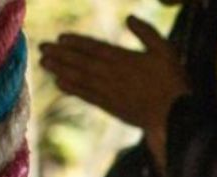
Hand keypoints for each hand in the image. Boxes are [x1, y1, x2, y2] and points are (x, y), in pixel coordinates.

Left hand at [39, 16, 189, 146]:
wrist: (175, 119)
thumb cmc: (174, 84)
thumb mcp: (166, 51)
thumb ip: (147, 33)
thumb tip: (129, 17)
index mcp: (123, 58)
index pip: (94, 47)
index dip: (76, 42)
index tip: (60, 38)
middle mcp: (111, 74)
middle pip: (80, 62)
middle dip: (60, 54)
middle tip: (41, 48)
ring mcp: (109, 92)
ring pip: (79, 78)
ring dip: (60, 70)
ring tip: (44, 63)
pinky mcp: (111, 107)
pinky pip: (86, 96)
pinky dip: (71, 89)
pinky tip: (60, 84)